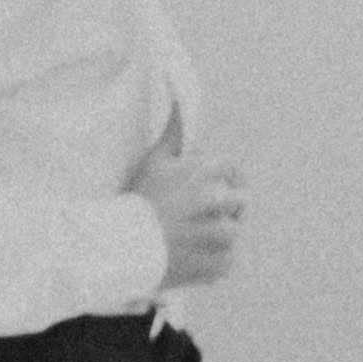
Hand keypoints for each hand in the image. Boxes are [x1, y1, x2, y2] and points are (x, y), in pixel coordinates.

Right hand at [131, 127, 245, 288]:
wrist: (122, 247)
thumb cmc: (139, 199)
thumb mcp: (154, 161)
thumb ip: (174, 130)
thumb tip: (179, 98)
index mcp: (207, 173)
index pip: (234, 170)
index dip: (226, 179)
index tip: (214, 189)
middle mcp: (218, 201)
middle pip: (239, 203)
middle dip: (225, 209)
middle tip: (199, 219)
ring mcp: (220, 235)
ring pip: (232, 234)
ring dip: (217, 237)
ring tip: (189, 241)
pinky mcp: (218, 263)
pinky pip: (226, 261)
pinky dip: (212, 263)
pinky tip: (189, 258)